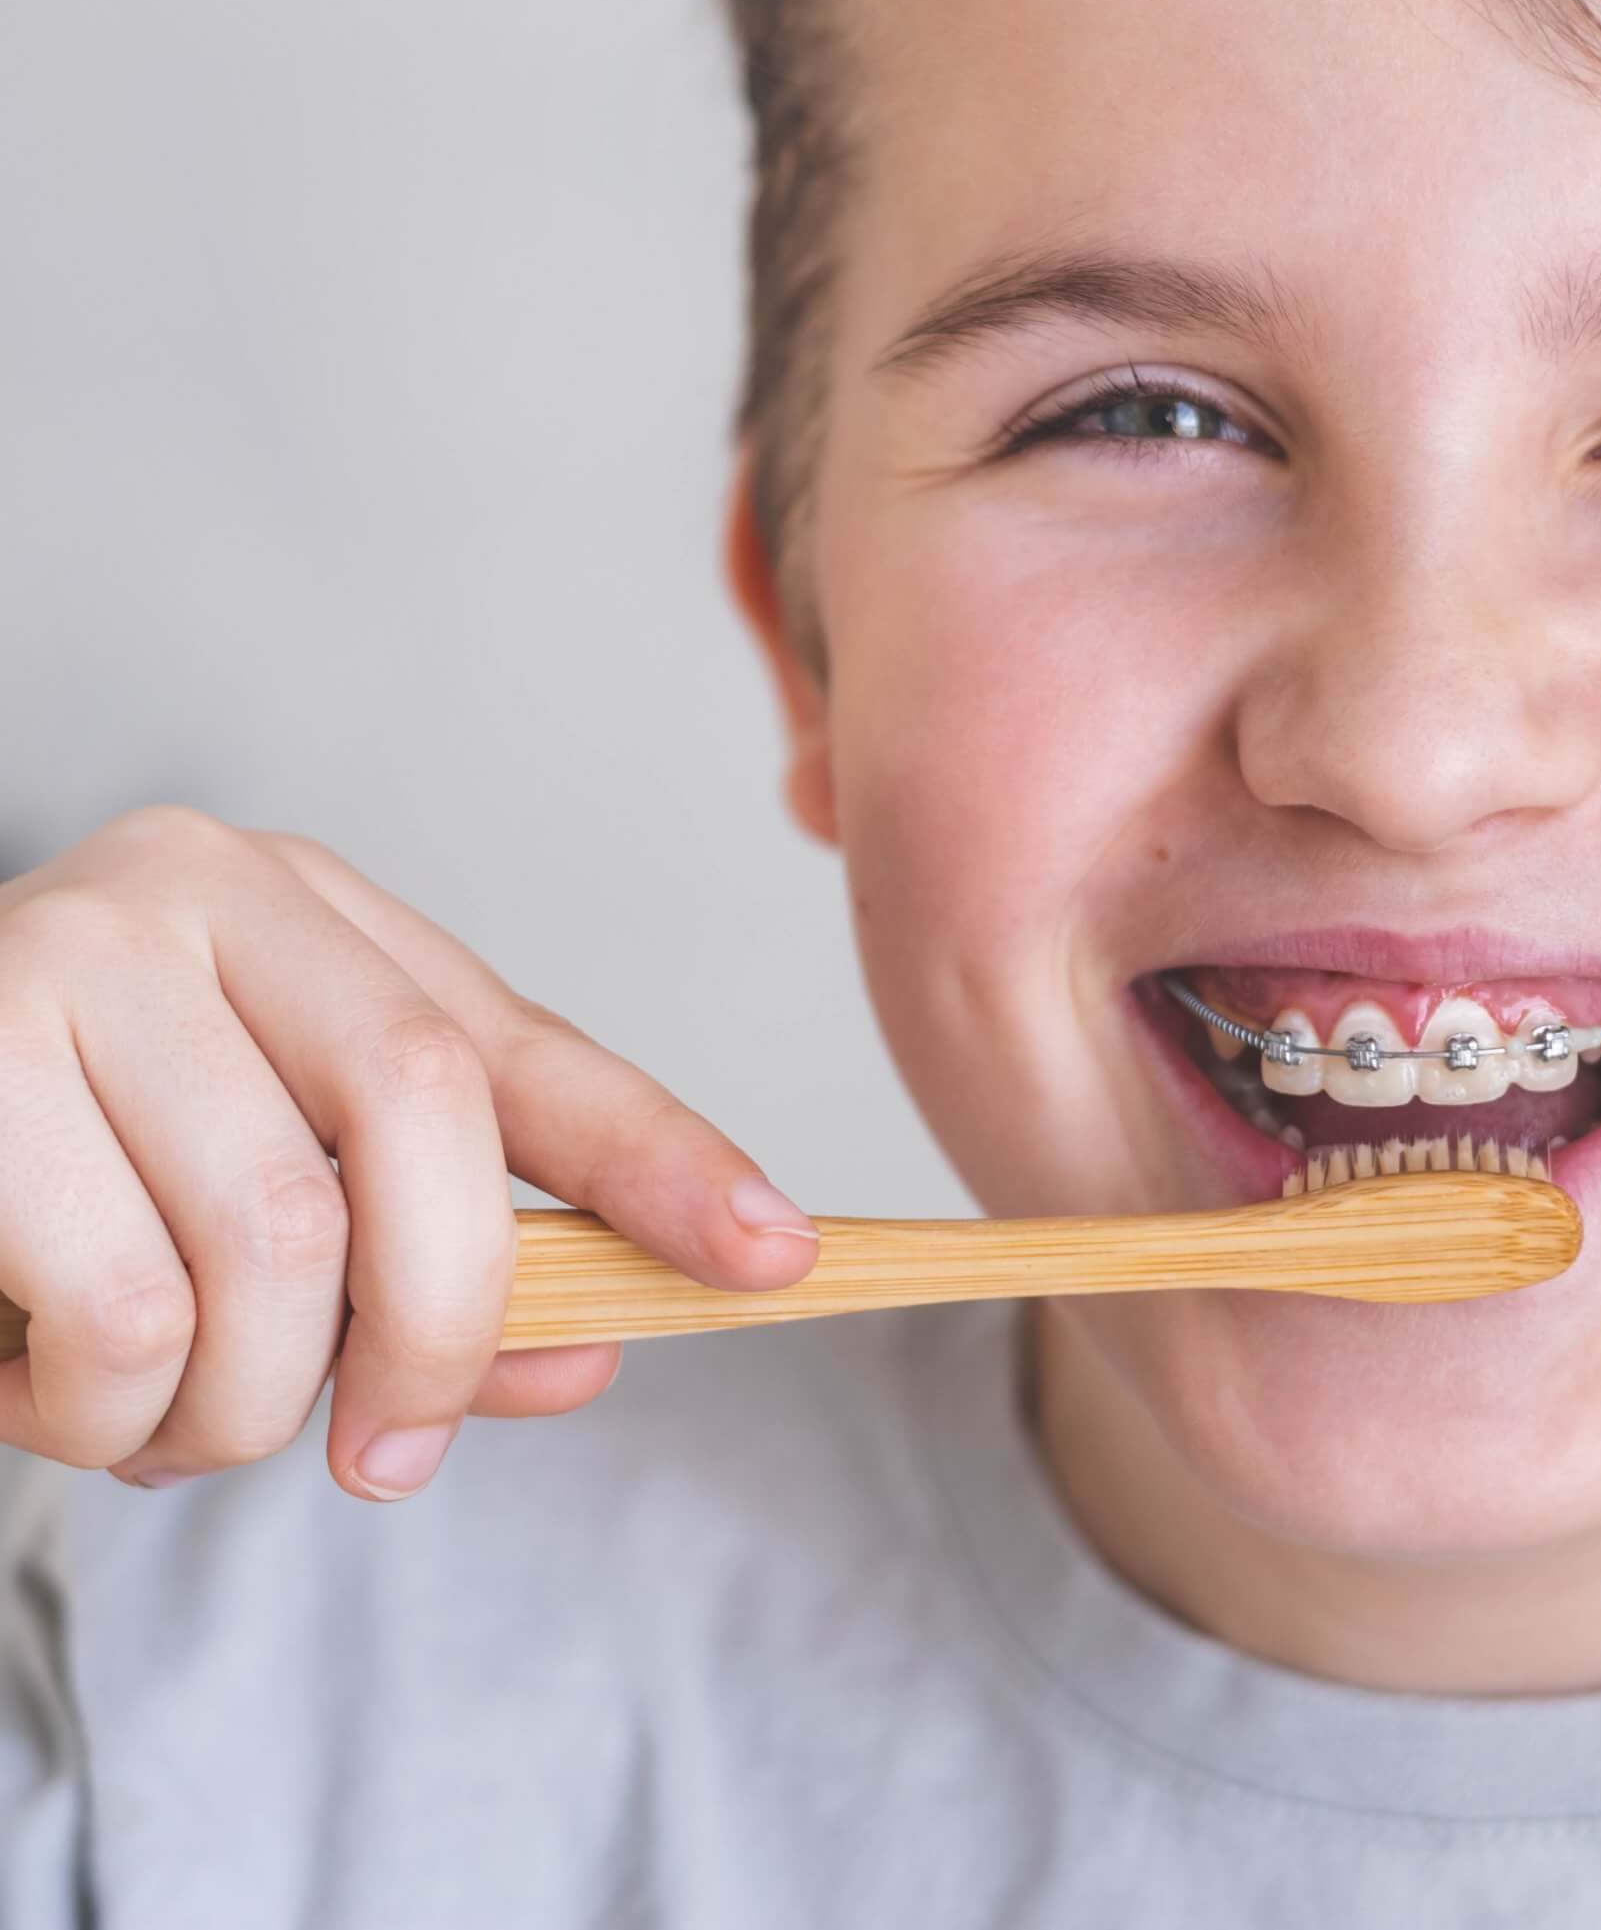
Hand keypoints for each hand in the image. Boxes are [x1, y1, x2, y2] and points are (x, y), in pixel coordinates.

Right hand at [0, 807, 822, 1500]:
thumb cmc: (65, 1163)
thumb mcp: (255, 1188)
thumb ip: (419, 1257)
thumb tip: (591, 1352)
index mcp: (312, 914)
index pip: (526, 1049)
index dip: (662, 1160)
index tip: (781, 1256)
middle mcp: (208, 893)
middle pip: (427, 1124)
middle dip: (439, 1331)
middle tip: (385, 1454)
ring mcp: (76, 954)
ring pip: (272, 1244)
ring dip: (242, 1404)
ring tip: (166, 1417)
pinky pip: (119, 1309)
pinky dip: (112, 1413)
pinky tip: (58, 1390)